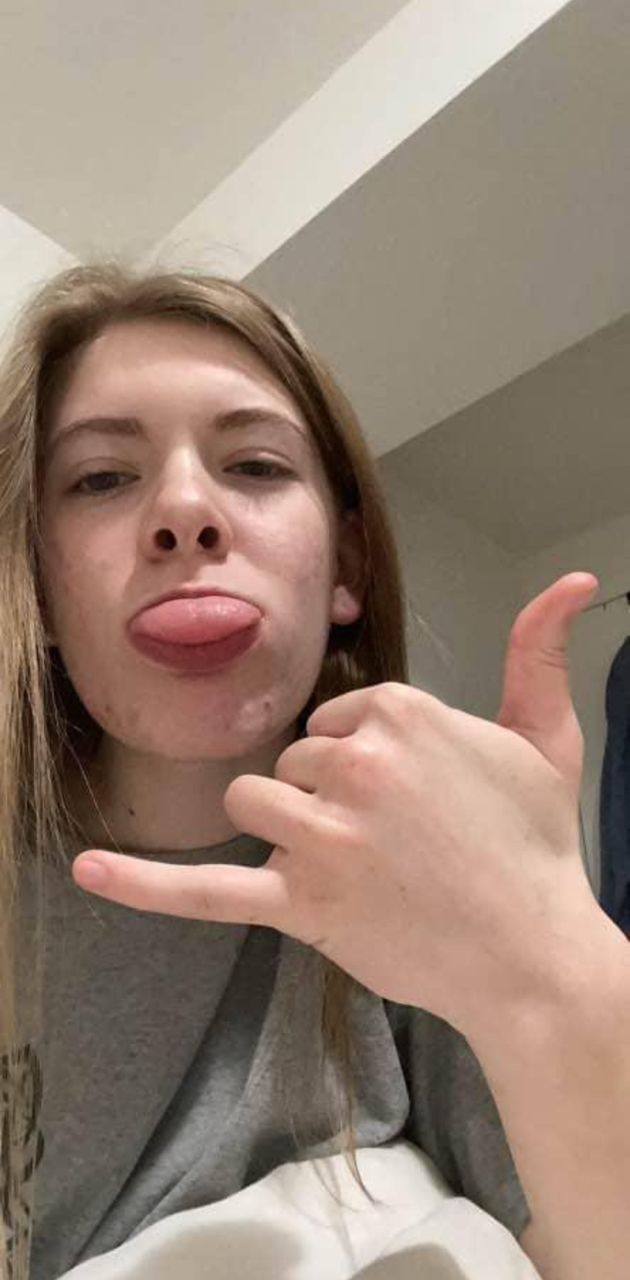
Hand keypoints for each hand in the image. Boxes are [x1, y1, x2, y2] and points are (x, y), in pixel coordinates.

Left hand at [73, 572, 601, 1035]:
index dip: (363, 758)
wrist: (535, 953)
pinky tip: (88, 870)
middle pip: (291, 760)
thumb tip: (577, 580)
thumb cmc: (539, 848)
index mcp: (400, 714)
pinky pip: (208, 890)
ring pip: (253, 802)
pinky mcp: (301, 903)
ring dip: (283, 825)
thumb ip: (540, 651)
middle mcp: (355, 765)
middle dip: (325, 794)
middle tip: (390, 840)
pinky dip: (144, 885)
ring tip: (341, 858)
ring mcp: (323, 836)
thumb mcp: (546, 738)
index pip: (337, 718)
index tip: (405, 795)